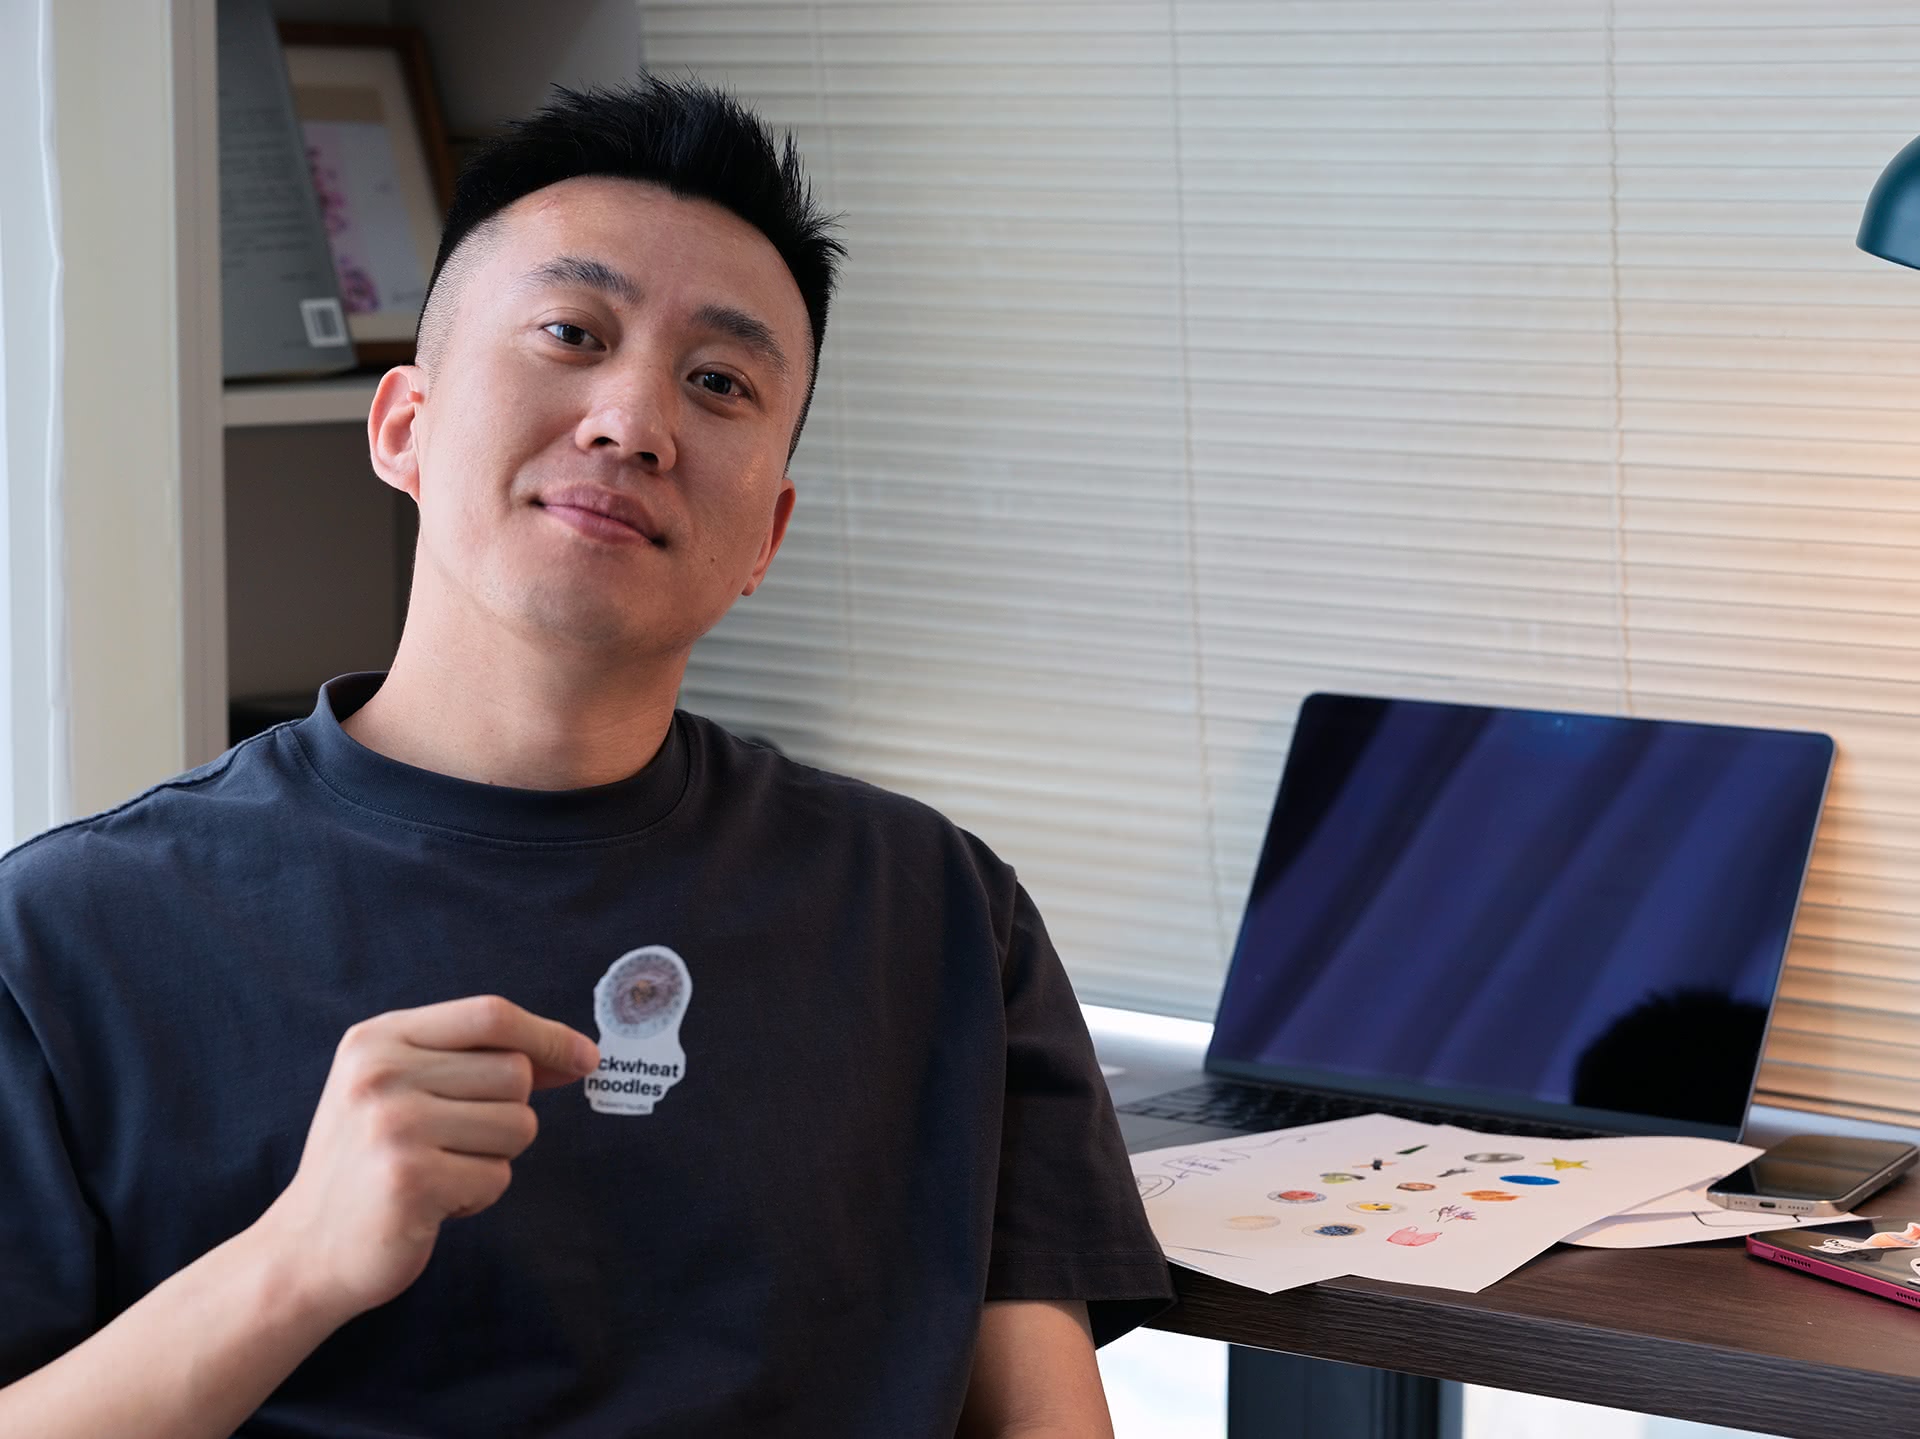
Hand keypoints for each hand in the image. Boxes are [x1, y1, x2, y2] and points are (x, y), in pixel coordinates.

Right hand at [254, 995, 598, 1326]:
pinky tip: (432, 1202)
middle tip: (453, 1143)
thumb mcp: (402, 1088)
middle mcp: (381, 1074)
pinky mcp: (411, 1181)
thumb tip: (576, 1055)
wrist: (305, 1251)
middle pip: (514, 1073)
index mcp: (378, 1039)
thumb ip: (477, 1061)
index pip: (490, 1014)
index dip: (548, 1035)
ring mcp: (394, 1127)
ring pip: (518, 1126)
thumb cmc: (371, 1162)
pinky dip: (477, 1195)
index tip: (586, 1058)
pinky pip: (498, 1177)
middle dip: (507, 1114)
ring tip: (438, 1170)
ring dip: (492, 1158)